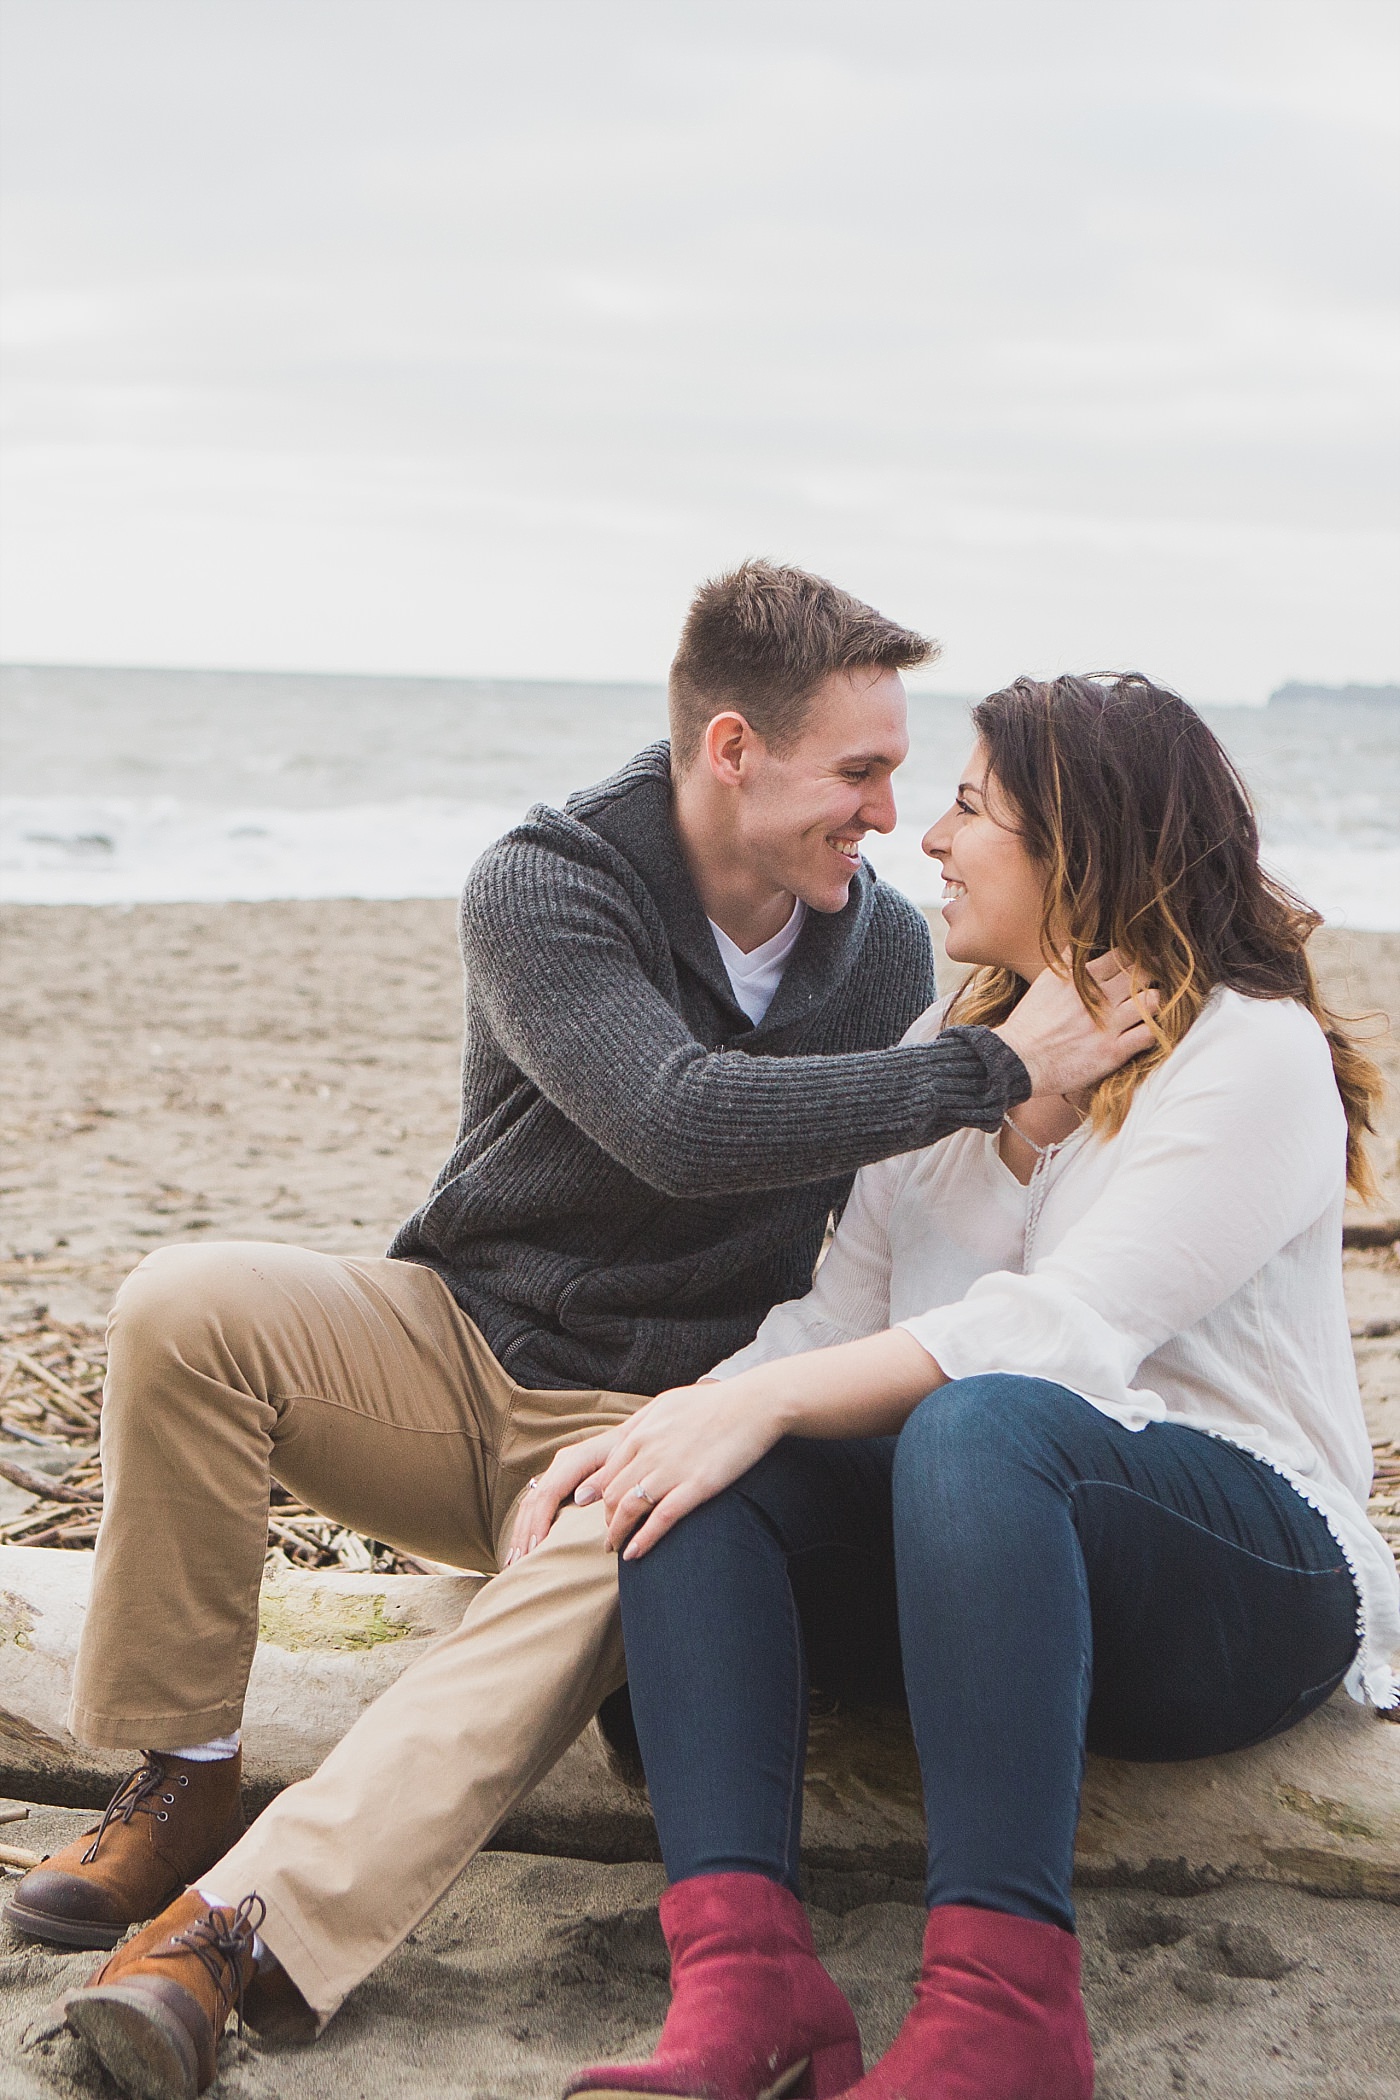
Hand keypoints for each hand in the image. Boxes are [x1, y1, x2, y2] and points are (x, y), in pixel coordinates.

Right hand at [504, 1429, 621, 1564]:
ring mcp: (557, 1473)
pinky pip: (536, 1505)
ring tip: (513, 1562)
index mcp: (574, 1459)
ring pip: (529, 1504)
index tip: (536, 1548)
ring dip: (520, 1533)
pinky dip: (526, 1527)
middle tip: (518, 1564)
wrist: (637, 1437)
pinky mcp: (559, 1482)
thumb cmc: (633, 1453)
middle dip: (524, 1534)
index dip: (540, 1522)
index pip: (548, 1493)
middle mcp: (560, 1465)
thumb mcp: (623, 1463)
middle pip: (533, 1501)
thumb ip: (603, 1479)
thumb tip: (579, 1498)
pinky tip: (522, 1546)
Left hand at [582, 1380, 786, 1561]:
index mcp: (641, 1432)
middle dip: (607, 1519)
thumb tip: (625, 1441)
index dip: (600, 1496)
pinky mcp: (696, 1486)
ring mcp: (671, 1470)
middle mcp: (649, 1451)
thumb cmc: (713, 1403)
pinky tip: (635, 1553)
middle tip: (610, 1535)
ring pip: (629, 1508)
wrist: (753, 1404)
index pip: (607, 1472)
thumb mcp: (667, 1403)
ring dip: (618, 1533)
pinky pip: (660, 1518)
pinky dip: (643, 1539)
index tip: (601, 1511)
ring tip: (618, 1548)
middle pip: (613, 1494)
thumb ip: (641, 1422)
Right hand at [993, 951, 1157, 1097]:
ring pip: (1151, 1001)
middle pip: (1142, 974)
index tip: (1142, 964)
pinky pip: (1148, 1035)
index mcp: (1080, 979)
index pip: (1121, 956)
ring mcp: (1106, 1025)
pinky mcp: (1111, 1052)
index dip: (1136, 958)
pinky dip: (1153, 1031)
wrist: (1017, 1060)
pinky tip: (1147, 1032)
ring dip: (1155, 1003)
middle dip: (1152, 976)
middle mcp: (1096, 998)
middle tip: (1153, 982)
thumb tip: (1077, 946)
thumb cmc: (1029, 1024)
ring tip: (1151, 1008)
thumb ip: (1065, 964)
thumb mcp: (1044, 984)